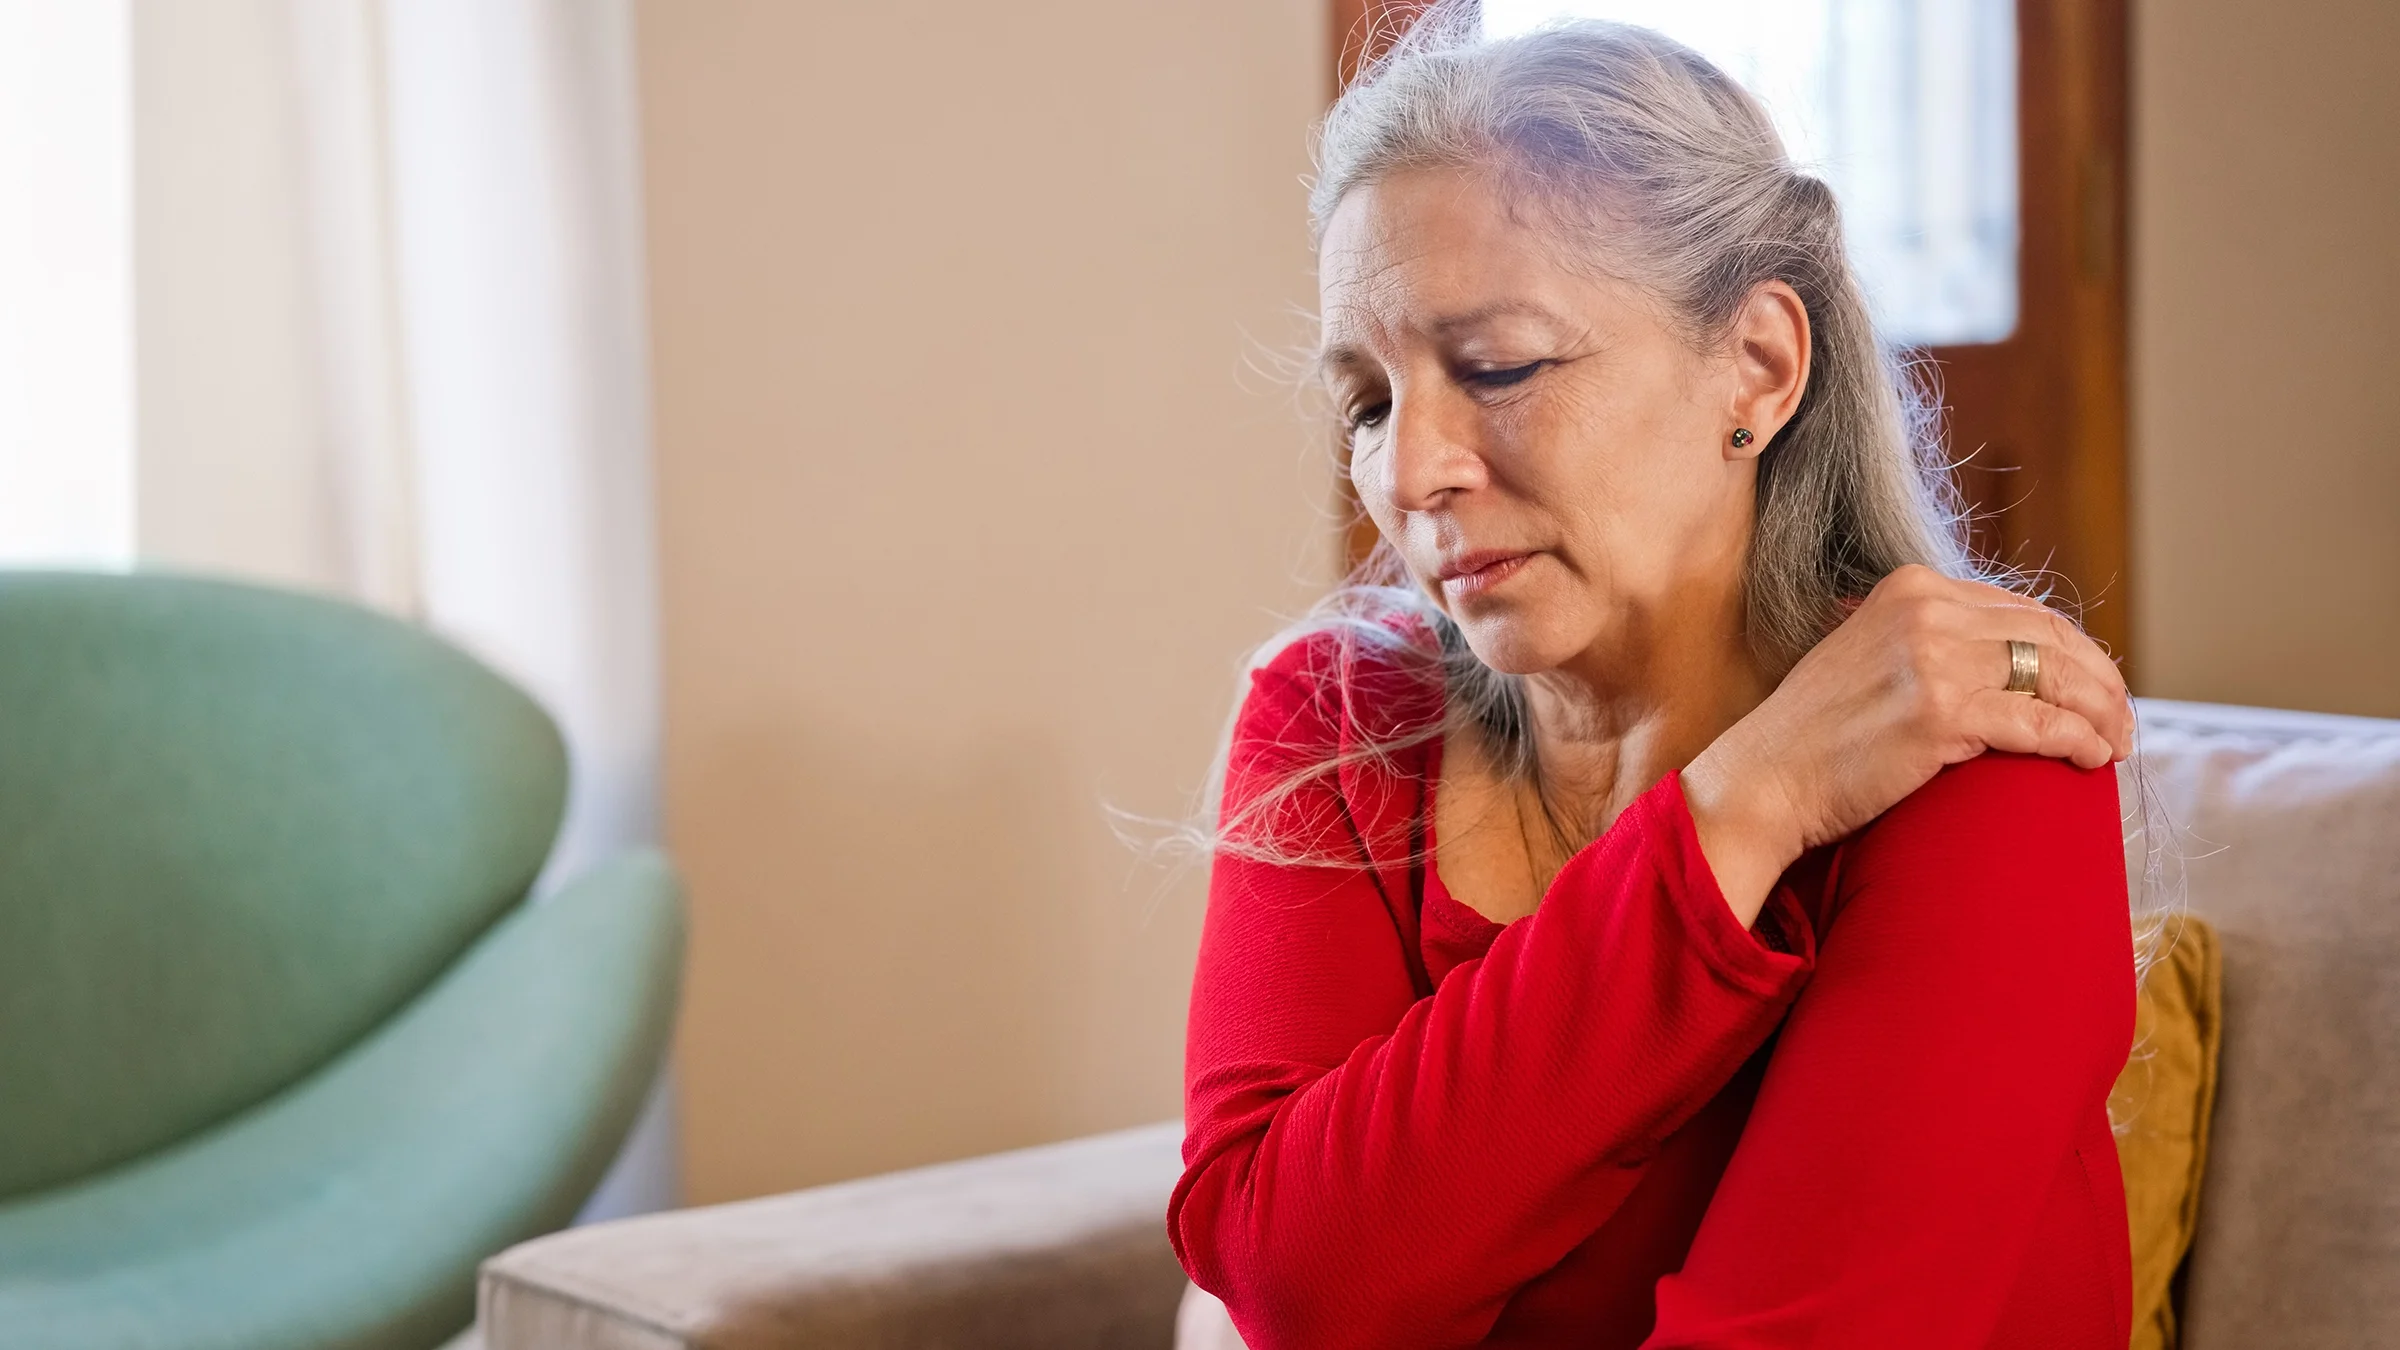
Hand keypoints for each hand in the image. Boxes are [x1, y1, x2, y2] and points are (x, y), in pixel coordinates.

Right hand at [1681, 564, 2132, 926]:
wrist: (1763, 781)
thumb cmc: (1816, 737)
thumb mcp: (1870, 658)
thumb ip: (1928, 643)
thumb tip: (2003, 661)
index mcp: (1911, 587)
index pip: (2022, 610)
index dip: (2073, 651)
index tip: (2096, 689)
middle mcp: (1925, 608)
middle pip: (2049, 637)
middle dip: (2100, 681)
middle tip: (2123, 721)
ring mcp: (1932, 657)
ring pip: (2055, 676)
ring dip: (2102, 713)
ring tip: (2118, 744)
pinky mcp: (1940, 712)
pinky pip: (2039, 723)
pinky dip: (2079, 741)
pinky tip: (2093, 759)